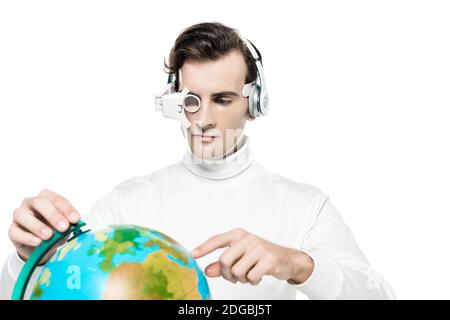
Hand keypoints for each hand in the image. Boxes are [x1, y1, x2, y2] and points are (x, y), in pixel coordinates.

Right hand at [8, 189, 79, 262]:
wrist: (42, 248)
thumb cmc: (56, 230)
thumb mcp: (65, 226)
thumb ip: (69, 223)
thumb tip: (76, 224)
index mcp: (47, 198)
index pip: (57, 199)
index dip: (67, 209)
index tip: (75, 219)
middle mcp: (31, 203)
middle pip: (40, 202)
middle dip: (53, 215)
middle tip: (64, 227)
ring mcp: (20, 215)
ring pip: (22, 215)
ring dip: (37, 226)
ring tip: (49, 236)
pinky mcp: (12, 230)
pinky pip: (15, 231)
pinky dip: (27, 237)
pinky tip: (38, 242)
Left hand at [191, 228, 313, 285]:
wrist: (287, 259)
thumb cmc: (260, 257)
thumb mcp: (241, 257)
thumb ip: (222, 264)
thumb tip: (207, 271)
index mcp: (238, 235)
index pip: (216, 240)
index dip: (203, 248)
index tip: (192, 255)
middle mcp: (247, 238)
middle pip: (224, 261)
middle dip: (227, 274)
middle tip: (235, 277)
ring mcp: (259, 247)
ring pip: (237, 271)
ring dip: (242, 279)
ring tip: (249, 275)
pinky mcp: (269, 259)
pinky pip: (251, 277)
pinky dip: (253, 281)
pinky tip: (258, 276)